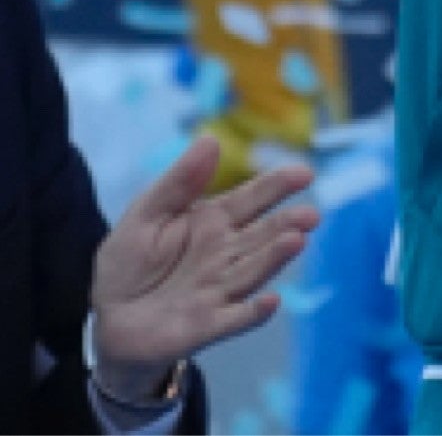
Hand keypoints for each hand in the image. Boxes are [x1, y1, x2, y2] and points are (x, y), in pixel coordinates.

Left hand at [89, 136, 318, 392]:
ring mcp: (221, 290)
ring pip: (253, 272)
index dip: (278, 186)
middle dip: (287, 225)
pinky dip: (253, 313)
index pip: (253, 199)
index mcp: (215, 222)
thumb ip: (178, 183)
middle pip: (263, 236)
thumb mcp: (144, 215)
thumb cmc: (130, 263)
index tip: (304, 174)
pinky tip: (270, 302)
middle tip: (309, 216)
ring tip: (296, 241)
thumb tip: (211, 139)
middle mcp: (228, 254)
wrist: (108, 320)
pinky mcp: (208, 326)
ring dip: (275, 259)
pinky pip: (235, 319)